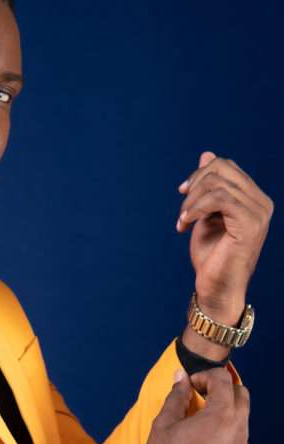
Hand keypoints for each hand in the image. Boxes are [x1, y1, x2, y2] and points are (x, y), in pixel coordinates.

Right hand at [125, 367, 249, 443]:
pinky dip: (226, 439)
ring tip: (201, 425)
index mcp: (220, 416)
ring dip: (225, 416)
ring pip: (242, 422)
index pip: (223, 380)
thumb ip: (177, 395)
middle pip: (242, 396)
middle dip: (222, 391)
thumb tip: (181, 377)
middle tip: (202, 397)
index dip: (205, 376)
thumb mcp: (165, 422)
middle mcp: (238, 433)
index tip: (192, 384)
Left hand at [176, 151, 272, 323]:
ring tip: (182, 221)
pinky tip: (184, 224)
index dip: (200, 174)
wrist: (215, 289)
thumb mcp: (206, 215)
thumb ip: (209, 188)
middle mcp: (262, 203)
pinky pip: (219, 198)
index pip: (227, 167)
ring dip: (191, 201)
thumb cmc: (211, 257)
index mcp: (254, 199)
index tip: (183, 194)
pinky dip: (195, 208)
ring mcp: (259, 213)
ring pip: (217, 183)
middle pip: (223, 168)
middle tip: (182, 210)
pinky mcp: (250, 224)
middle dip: (194, 185)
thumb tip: (208, 154)